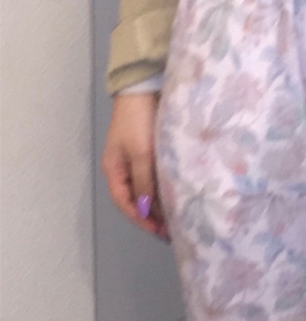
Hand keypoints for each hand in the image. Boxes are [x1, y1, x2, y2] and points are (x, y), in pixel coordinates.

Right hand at [101, 93, 168, 239]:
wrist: (144, 89)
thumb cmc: (138, 121)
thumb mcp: (141, 154)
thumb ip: (143, 182)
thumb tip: (146, 210)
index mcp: (113, 170)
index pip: (124, 203)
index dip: (141, 219)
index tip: (159, 231)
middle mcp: (123, 170)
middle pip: (136, 200)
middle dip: (152, 217)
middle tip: (173, 230)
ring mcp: (136, 163)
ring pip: (147, 192)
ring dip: (160, 206)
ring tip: (178, 218)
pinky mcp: (149, 156)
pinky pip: (155, 180)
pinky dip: (164, 191)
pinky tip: (178, 198)